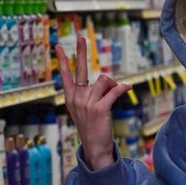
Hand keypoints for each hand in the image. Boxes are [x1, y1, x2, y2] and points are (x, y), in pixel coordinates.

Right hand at [56, 36, 130, 171]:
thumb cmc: (92, 127)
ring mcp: (87, 103)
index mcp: (71, 98)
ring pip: (104, 79)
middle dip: (81, 52)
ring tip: (115, 92)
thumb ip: (91, 94)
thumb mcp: (85, 110)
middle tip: (81, 37)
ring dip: (113, 83)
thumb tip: (106, 80)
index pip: (65, 75)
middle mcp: (77, 98)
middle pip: (79, 70)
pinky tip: (128, 87)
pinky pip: (114, 90)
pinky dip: (123, 87)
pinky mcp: (100, 108)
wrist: (95, 147)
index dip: (63, 60)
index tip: (58, 46)